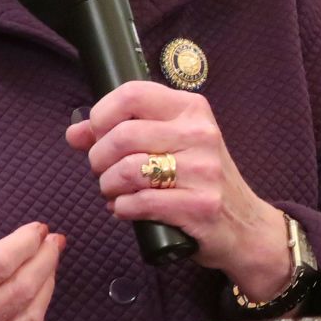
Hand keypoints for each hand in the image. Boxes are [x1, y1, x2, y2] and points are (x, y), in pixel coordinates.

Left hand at [65, 81, 289, 299]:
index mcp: (191, 109)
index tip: (95, 133)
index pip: (132, 94)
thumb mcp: (169, 144)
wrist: (245, 226)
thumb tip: (75, 132)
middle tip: (100, 170)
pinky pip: (142, 203)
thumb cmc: (200, 180)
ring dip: (108, 186)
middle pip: (123, 135)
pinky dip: (123, 208)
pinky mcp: (201, 206)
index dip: (101, 114)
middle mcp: (200, 134)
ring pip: (129, 170)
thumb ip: (122, 132)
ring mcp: (203, 170)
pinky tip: (125, 209)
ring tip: (112, 191)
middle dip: (99, 157)